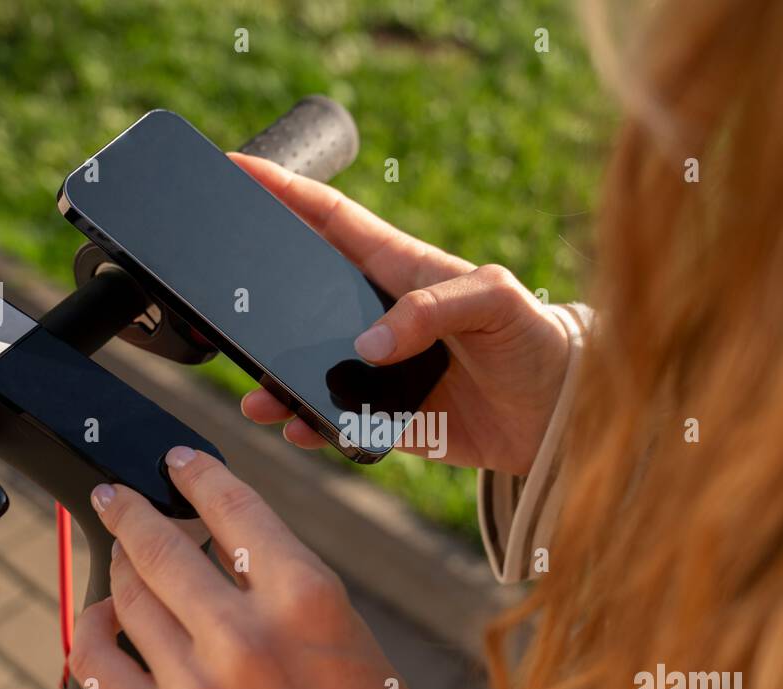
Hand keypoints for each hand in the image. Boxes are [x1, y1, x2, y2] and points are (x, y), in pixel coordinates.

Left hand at [70, 446, 449, 688]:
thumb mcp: (341, 622)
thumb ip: (277, 574)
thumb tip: (208, 535)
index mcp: (304, 597)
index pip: (230, 505)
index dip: (195, 473)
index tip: (177, 462)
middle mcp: (245, 636)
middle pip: (160, 544)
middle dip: (131, 509)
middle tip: (117, 497)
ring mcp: (197, 688)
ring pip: (127, 597)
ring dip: (120, 568)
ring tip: (124, 560)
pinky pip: (98, 665)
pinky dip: (93, 629)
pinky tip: (103, 619)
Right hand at [230, 153, 571, 476]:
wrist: (563, 416)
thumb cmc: (537, 340)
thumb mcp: (496, 300)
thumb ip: (433, 308)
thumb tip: (368, 344)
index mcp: (401, 269)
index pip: (330, 220)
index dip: (283, 190)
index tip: (235, 166)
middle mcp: (383, 315)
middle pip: (303, 296)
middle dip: (258, 297)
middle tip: (220, 303)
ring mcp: (382, 366)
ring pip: (311, 364)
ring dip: (277, 378)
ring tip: (255, 397)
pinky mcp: (391, 416)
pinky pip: (339, 418)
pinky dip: (314, 424)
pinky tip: (299, 428)